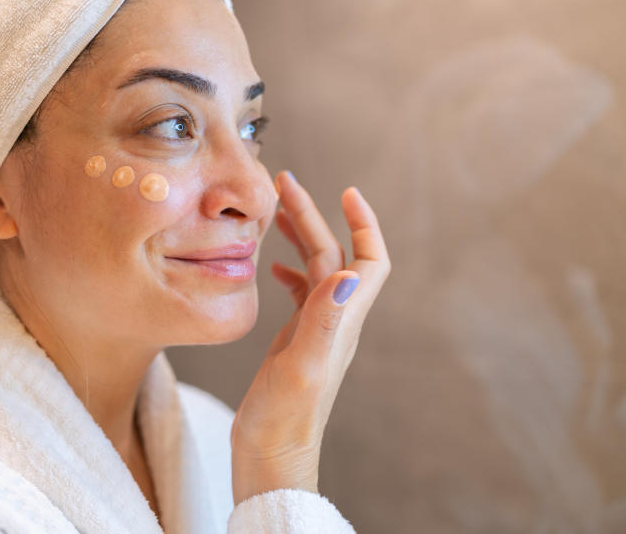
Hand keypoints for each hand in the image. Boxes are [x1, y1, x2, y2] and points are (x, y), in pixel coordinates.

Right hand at [231, 171, 390, 504]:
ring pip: (315, 269)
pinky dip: (289, 269)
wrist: (271, 457)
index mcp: (341, 322)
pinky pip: (300, 293)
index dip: (364, 224)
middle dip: (314, 215)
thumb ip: (322, 323)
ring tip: (274, 211)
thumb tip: (342, 274)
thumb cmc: (284, 422)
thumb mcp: (302, 369)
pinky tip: (273, 265)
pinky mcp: (297, 342)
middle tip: (284, 184)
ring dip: (300, 236)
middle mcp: (335, 322)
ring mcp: (316, 331)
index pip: (369, 262)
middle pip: (334, 255)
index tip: (346, 191)